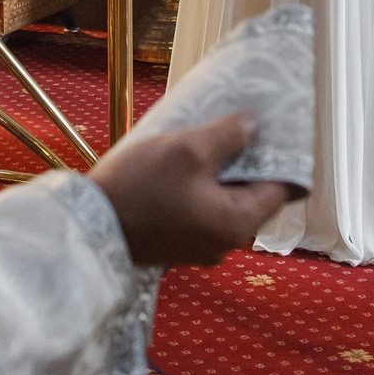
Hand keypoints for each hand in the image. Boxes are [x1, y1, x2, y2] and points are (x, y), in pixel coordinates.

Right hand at [89, 113, 292, 266]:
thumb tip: (253, 126)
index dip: (282, 159)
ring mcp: (202, 248)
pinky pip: (205, 213)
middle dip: (250, 165)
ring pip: (227, 205)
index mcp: (236, 224)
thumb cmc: (142, 186)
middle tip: (241, 130)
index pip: (280, 191)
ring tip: (212, 143)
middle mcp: (226, 243)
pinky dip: (204, 191)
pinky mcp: (181, 245)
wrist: (91, 226)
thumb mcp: (187, 149)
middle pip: (254, 199)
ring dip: (223, 176)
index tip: (275, 132)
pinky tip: (188, 167)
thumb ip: (227, 136)